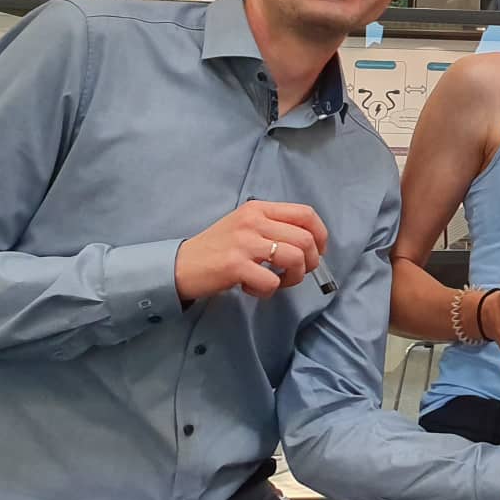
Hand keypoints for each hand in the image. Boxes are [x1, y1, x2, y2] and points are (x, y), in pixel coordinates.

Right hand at [174, 200, 329, 301]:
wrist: (179, 265)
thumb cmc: (217, 249)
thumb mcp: (245, 226)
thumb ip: (274, 228)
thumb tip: (311, 245)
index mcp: (258, 209)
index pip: (306, 214)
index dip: (320, 235)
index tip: (318, 251)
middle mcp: (253, 221)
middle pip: (306, 239)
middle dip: (310, 262)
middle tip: (297, 273)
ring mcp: (243, 242)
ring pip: (295, 258)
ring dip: (293, 277)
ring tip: (277, 282)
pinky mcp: (234, 265)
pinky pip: (272, 281)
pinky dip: (268, 291)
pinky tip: (253, 288)